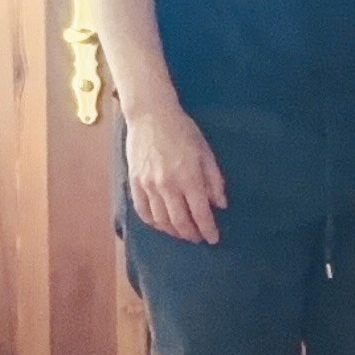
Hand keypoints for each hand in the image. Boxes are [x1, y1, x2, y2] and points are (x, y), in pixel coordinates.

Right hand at [124, 104, 227, 243]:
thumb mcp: (205, 152)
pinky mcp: (134, 183)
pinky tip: (161, 224)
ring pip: (160, 220)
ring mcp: (148, 185)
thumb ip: (214, 180)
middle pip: (179, 221)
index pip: (200, 212)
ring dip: (172, 231)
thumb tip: (220, 204)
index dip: (208, 229)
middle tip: (198, 238)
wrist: (151, 116)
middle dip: (191, 234)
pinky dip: (153, 222)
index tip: (213, 239)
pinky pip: (142, 211)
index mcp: (189, 177)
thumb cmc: (183, 131)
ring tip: (182, 233)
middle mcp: (167, 185)